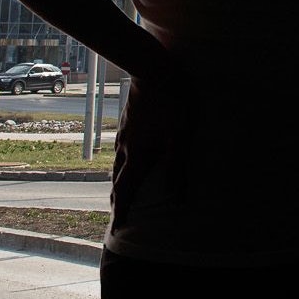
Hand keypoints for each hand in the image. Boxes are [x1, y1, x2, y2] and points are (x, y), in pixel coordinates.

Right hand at [109, 60, 195, 228]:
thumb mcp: (180, 135)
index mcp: (138, 155)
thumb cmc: (173, 101)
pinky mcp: (128, 121)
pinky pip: (122, 148)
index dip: (123, 211)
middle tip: (117, 217)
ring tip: (120, 192)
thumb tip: (175, 198)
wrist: (152, 69)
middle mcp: (126, 147)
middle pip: (118, 180)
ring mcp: (125, 133)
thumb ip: (177, 166)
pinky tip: (127, 156)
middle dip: (118, 200)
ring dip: (119, 181)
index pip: (126, 190)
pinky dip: (123, 162)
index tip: (117, 230)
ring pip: (118, 163)